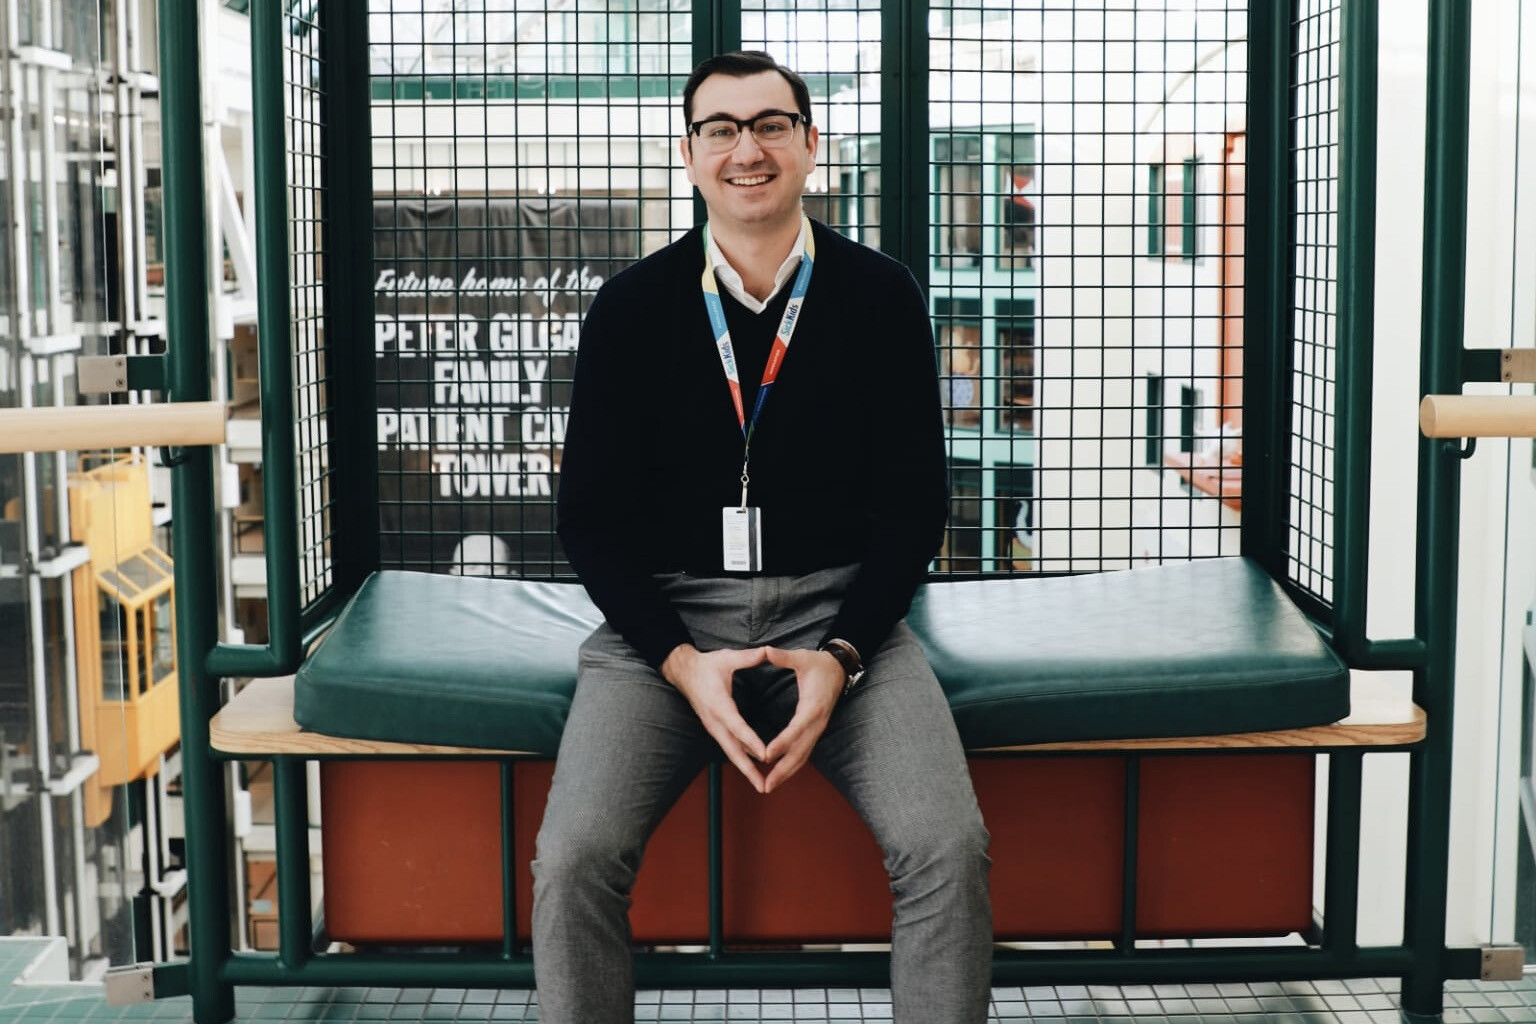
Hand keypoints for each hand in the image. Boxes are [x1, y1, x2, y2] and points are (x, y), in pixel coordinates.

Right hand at [661, 643, 770, 792]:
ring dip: (746, 769)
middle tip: (764, 785)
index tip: (765, 755)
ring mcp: (713, 727)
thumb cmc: (706, 665)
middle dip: (748, 769)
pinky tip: (754, 769)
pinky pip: (729, 747)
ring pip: (731, 752)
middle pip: (732, 750)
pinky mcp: (714, 728)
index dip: (751, 741)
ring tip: (762, 785)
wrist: (683, 672)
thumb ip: (748, 657)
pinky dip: (741, 760)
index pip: (737, 727)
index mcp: (719, 704)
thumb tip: (767, 651)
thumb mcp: (727, 658)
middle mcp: (715, 721)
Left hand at [760, 647, 845, 792]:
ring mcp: (818, 728)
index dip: (782, 742)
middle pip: (800, 751)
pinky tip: (780, 775)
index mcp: (813, 705)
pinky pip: (804, 752)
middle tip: (766, 785)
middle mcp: (817, 722)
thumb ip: (783, 657)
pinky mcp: (816, 731)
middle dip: (783, 769)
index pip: (796, 728)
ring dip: (787, 772)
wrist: (839, 669)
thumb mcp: (802, 657)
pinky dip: (792, 765)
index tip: (767, 754)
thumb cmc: (819, 664)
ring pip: (803, 756)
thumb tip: (766, 650)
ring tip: (769, 786)